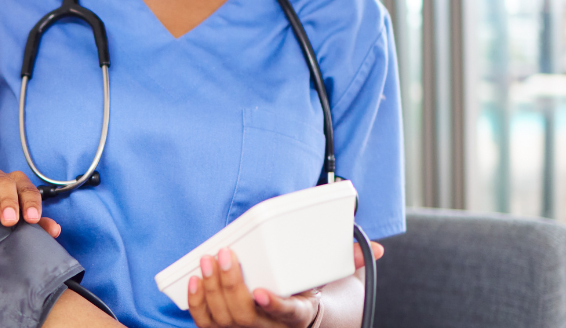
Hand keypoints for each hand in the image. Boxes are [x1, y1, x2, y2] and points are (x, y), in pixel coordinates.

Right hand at [0, 165, 60, 237]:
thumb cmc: (5, 222)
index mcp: (18, 188)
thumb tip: (54, 230)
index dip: (31, 203)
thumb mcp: (22, 226)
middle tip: (9, 219)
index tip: (32, 219)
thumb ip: (38, 228)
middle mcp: (0, 180)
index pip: (28, 190)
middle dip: (9, 200)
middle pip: (6, 182)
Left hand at [187, 242, 385, 327]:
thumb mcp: (333, 281)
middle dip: (230, 284)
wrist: (297, 318)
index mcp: (299, 316)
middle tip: (224, 255)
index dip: (273, 306)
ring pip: (223, 319)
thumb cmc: (310, 293)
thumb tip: (374, 248)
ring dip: (211, 289)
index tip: (260, 291)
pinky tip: (194, 280)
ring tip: (208, 260)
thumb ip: (350, 262)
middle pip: (245, 315)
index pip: (288, 315)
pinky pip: (206, 323)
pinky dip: (197, 303)